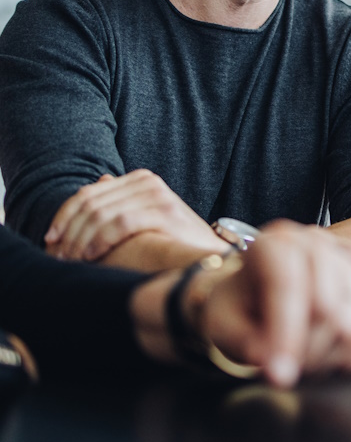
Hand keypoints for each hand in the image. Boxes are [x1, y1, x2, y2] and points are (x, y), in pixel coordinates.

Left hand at [44, 170, 226, 261]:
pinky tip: (91, 255)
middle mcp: (148, 182)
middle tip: (59, 257)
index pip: (87, 194)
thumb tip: (99, 181)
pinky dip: (99, 240)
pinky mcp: (165, 213)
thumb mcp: (144, 217)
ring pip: (101, 214)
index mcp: (140, 180)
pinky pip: (120, 223)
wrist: (209, 255)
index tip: (50, 240)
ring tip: (73, 261)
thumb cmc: (173, 240)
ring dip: (80, 241)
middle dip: (69, 233)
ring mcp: (157, 196)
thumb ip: (121, 200)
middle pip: (90, 204)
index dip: (64, 217)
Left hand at [194, 221, 350, 384]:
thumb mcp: (224, 324)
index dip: (287, 336)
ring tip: (315, 361)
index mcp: (273, 246)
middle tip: (292, 369)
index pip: (289, 287)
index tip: (281, 376)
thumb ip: (244, 342)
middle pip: (330, 304)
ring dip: (340, 350)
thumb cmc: (240, 306)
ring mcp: (343, 255)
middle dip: (312, 350)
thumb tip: (272, 360)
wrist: (259, 289)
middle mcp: (313, 242)